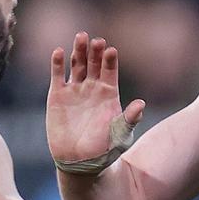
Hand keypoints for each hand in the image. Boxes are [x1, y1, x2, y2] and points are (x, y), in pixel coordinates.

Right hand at [47, 32, 144, 166]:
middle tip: (96, 40)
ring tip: (81, 37)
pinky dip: (57, 63)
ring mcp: (74, 90)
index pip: (110, 71)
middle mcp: (92, 88)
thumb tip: (141, 104)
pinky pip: (57, 75)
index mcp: (109, 93)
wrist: (80, 162)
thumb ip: (129, 119)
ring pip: (76, 64)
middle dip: (95, 51)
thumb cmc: (105, 149)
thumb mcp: (121, 134)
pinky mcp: (57, 96)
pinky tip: (59, 52)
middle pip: (93, 63)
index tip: (111, 51)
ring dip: (78, 51)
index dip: (110, 61)